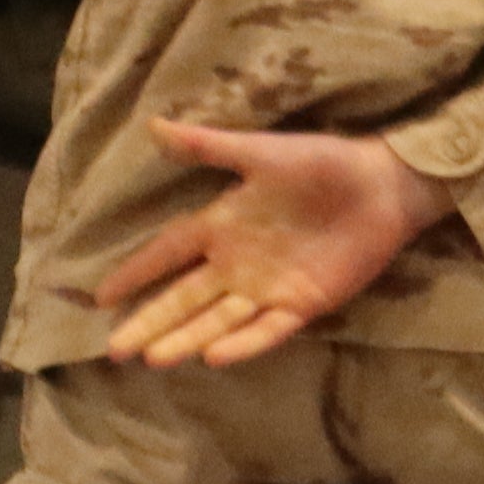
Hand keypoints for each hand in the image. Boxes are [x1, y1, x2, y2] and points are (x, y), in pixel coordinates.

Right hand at [94, 121, 455, 367]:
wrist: (382, 186)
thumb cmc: (320, 164)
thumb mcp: (260, 152)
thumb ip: (207, 146)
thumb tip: (151, 125)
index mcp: (222, 225)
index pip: (167, 253)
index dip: (135, 273)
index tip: (101, 298)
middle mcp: (236, 263)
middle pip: (184, 298)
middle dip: (150, 322)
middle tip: (116, 350)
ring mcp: (268, 287)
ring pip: (217, 319)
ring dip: (187, 338)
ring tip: (154, 358)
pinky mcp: (303, 304)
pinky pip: (268, 328)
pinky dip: (243, 342)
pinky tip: (214, 355)